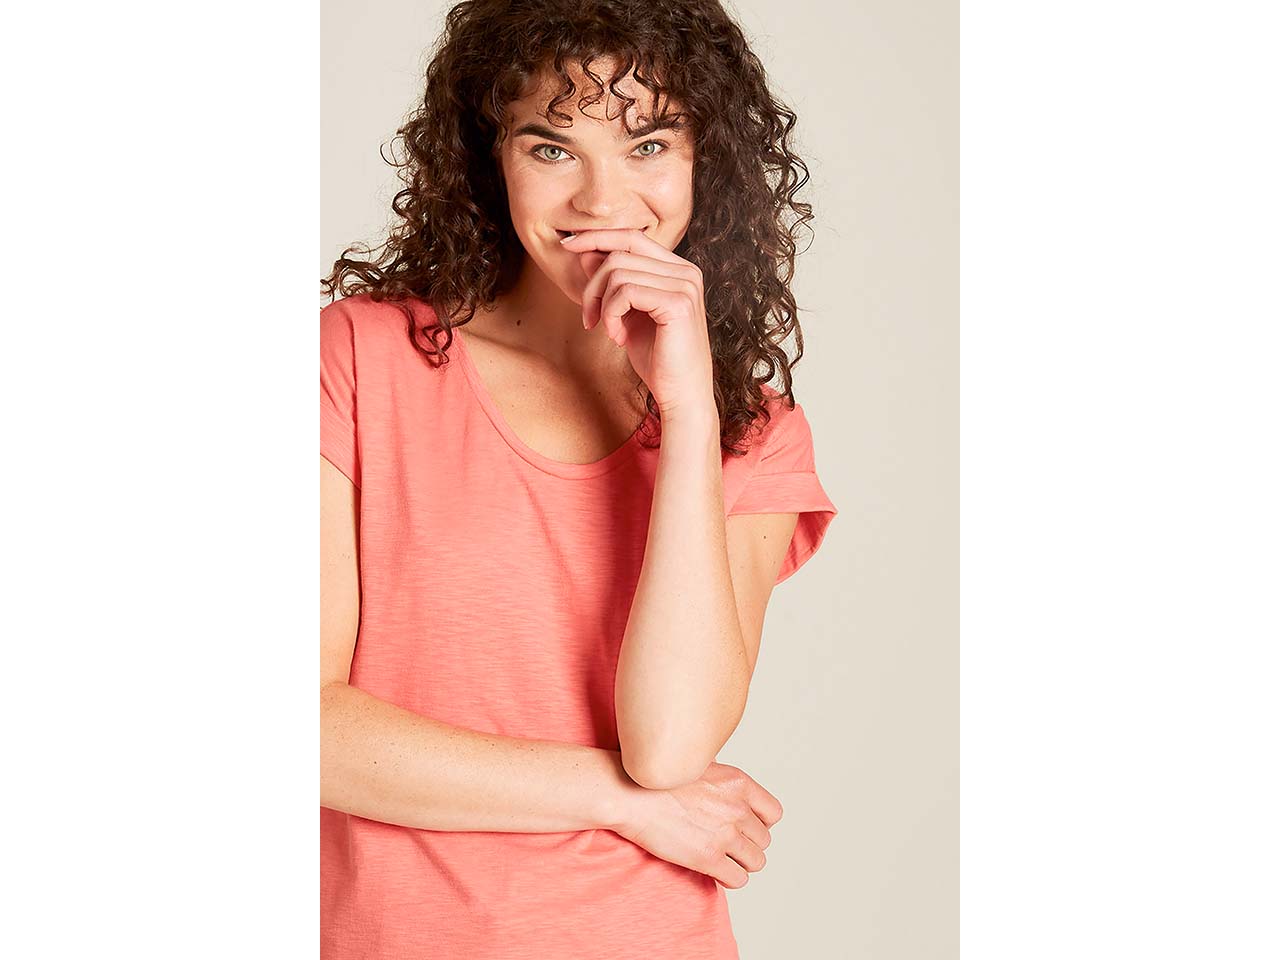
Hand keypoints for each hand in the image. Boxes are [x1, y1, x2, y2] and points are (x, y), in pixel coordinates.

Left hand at [561, 228, 714, 420]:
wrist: (680, 394)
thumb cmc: (657, 358)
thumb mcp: (627, 314)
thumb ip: (613, 283)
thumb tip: (587, 251)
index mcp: (678, 269)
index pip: (632, 237)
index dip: (598, 237)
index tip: (568, 246)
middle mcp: (686, 271)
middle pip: (621, 252)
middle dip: (593, 284)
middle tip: (588, 318)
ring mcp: (685, 285)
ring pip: (618, 272)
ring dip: (601, 304)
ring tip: (608, 331)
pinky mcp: (678, 303)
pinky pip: (625, 292)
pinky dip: (611, 314)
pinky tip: (618, 337)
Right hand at [611, 761, 783, 888]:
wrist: (629, 793)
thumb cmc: (656, 779)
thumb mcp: (699, 765)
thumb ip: (722, 783)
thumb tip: (730, 795)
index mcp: (738, 782)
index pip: (773, 813)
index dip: (761, 823)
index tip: (745, 826)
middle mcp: (737, 807)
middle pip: (764, 839)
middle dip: (747, 844)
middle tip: (727, 844)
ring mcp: (724, 833)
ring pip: (757, 861)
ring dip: (741, 862)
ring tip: (722, 858)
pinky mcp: (708, 857)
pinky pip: (739, 879)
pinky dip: (729, 878)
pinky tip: (714, 870)